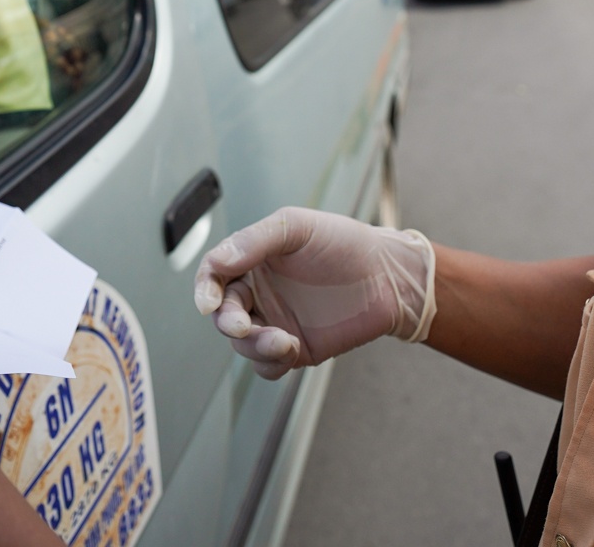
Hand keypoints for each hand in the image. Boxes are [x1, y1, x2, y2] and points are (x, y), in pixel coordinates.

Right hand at [194, 207, 434, 379]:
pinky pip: (267, 366)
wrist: (389, 276)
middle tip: (241, 326)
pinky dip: (270, 362)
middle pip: (223, 315)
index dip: (205, 289)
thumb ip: (255, 241)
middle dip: (228, 323)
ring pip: (243, 345)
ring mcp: (275, 322)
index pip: (214, 276)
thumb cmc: (345, 243)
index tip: (209, 302)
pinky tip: (290, 347)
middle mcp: (259, 293)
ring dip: (253, 346)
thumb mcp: (296, 227)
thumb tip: (218, 262)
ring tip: (281, 340)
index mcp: (252, 261)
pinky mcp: (295, 348)